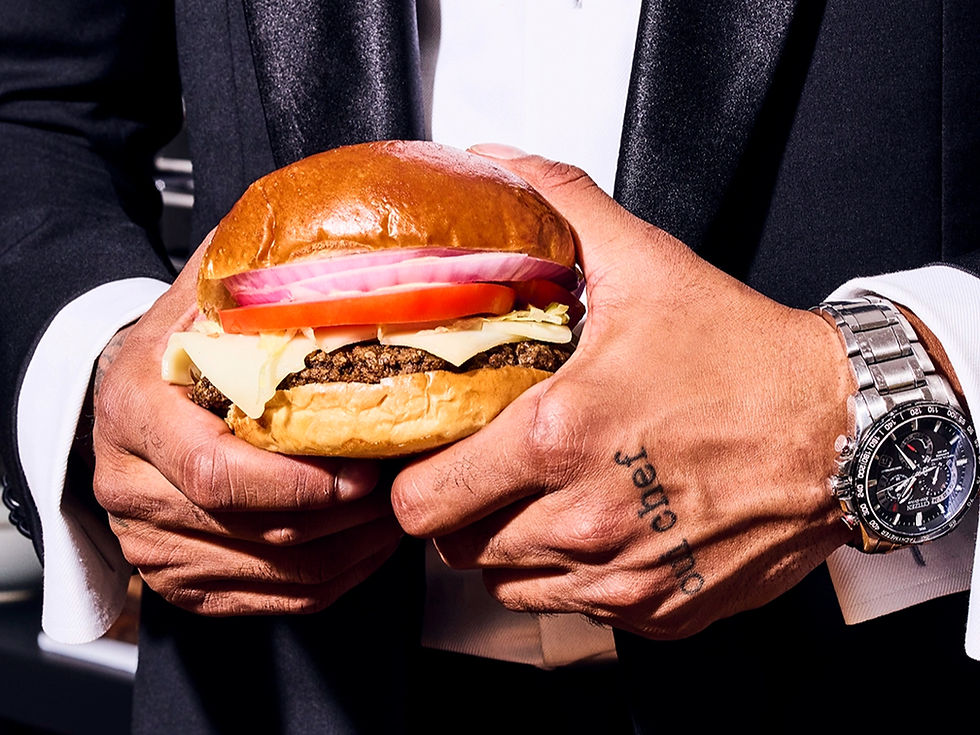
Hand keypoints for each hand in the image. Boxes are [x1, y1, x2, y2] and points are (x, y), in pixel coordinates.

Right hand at [92, 233, 402, 614]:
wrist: (132, 390)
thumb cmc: (182, 336)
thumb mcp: (208, 290)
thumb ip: (259, 274)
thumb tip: (348, 241)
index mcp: (137, 409)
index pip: (219, 473)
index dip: (305, 483)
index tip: (368, 467)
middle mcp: (131, 487)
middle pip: (257, 531)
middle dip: (348, 519)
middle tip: (408, 488)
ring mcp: (151, 544)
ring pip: (274, 576)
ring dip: (353, 553)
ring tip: (402, 514)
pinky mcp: (178, 581)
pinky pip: (270, 603)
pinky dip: (333, 582)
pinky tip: (369, 546)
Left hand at [391, 146, 855, 638]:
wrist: (842, 430)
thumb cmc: (745, 359)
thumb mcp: (648, 267)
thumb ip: (563, 207)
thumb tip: (503, 161)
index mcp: (557, 439)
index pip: (423, 502)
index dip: (415, 483)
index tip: (432, 462)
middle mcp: (583, 520)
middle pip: (459, 550)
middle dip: (462, 515)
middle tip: (489, 474)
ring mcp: (621, 576)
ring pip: (511, 587)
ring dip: (514, 547)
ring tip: (548, 498)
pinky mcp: (659, 610)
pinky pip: (578, 610)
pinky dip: (575, 577)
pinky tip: (604, 527)